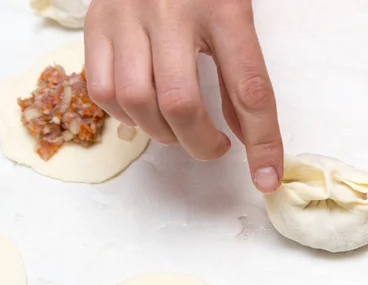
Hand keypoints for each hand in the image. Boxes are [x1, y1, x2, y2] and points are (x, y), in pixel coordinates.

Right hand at [84, 0, 282, 192]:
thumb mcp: (235, 17)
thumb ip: (240, 76)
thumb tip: (247, 139)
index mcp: (225, 9)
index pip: (250, 89)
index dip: (263, 142)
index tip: (267, 180)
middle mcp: (171, 10)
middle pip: (182, 103)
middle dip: (201, 144)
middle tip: (215, 147)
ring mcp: (126, 16)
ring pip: (136, 101)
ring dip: (163, 133)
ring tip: (181, 128)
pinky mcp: (95, 24)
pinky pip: (103, 91)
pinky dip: (127, 116)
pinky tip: (146, 110)